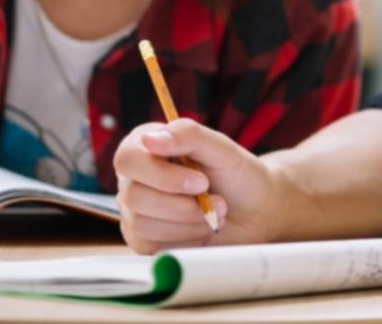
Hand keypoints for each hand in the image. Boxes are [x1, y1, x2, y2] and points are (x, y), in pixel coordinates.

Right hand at [114, 119, 281, 253]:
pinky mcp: (143, 240)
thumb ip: (188, 135)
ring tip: (216, 215)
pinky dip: (186, 240)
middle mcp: (134, 178)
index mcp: (146, 147)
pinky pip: (152, 247)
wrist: (254, 213)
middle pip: (134, 196)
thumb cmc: (236, 176)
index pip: (128, 159)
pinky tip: (203, 229)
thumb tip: (149, 138)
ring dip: (188, 223)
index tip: (200, 182)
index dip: (160, 175)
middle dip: (182, 205)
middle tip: (219, 202)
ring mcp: (135, 211)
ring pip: (142, 225)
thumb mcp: (221, 148)